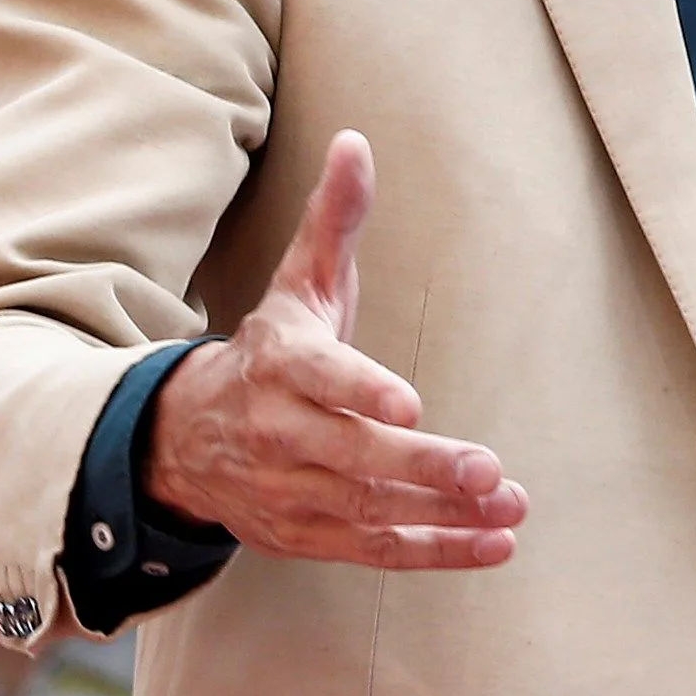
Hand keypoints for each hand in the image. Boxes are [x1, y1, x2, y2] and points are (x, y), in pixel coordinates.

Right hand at [139, 132, 524, 569]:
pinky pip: (374, 548)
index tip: (409, 404)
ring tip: (511, 507)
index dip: (360, 392)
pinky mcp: (305, 534)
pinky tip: (494, 545)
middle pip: (351, 456)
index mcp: (278, 365)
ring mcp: (289, 491)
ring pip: (369, 508)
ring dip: (444, 514)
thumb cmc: (269, 352)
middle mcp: (277, 433)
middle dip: (421, 465)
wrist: (184, 440)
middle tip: (489, 470)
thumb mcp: (298, 285)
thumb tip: (357, 143)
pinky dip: (434, 552)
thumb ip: (333, 220)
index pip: (317, 379)